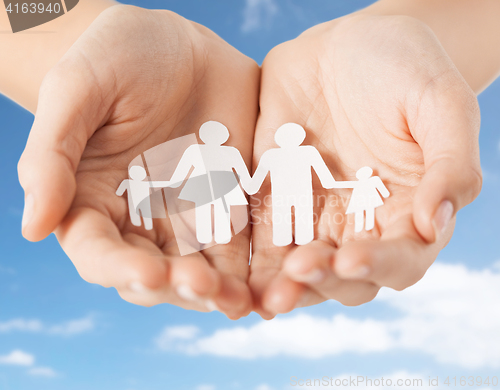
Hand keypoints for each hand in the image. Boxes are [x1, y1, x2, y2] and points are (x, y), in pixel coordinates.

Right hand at [18, 5, 259, 318]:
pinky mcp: (235, 204)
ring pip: (208, 267)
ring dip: (226, 288)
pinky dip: (261, 263)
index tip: (146, 275)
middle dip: (182, 286)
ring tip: (247, 299)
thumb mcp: (76, 90)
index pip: (101, 253)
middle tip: (207, 288)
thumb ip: (52, 155)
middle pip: (159, 272)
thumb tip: (33, 226)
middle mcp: (144, 222)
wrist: (175, 45)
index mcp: (96, 204)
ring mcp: (193, 216)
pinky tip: (279, 275)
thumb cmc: (114, 58)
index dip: (121, 269)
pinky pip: (250, 240)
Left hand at [249, 14, 480, 318]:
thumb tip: (436, 223)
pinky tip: (230, 271)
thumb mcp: (441, 105)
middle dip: (321, 281)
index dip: (379, 266)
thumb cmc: (406, 68)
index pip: (401, 260)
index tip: (350, 258)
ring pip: (298, 266)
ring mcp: (314, 213)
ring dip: (280, 284)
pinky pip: (260, 232)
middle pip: (344, 276)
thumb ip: (450, 164)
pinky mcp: (275, 196)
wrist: (348, 43)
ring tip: (262, 293)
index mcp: (408, 211)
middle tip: (297, 271)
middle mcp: (360, 223)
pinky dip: (248, 256)